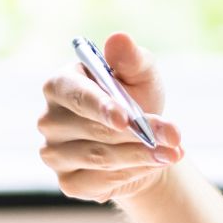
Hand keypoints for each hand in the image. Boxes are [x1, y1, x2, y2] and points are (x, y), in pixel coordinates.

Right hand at [35, 31, 186, 203]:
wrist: (140, 143)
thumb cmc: (135, 100)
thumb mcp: (141, 75)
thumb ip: (131, 58)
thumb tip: (118, 39)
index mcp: (59, 85)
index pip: (76, 96)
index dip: (101, 107)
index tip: (128, 119)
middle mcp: (48, 120)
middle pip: (92, 130)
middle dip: (138, 134)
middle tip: (174, 136)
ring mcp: (53, 154)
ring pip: (100, 158)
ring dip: (141, 156)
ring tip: (173, 152)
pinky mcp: (66, 182)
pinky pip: (100, 183)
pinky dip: (132, 174)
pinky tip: (150, 165)